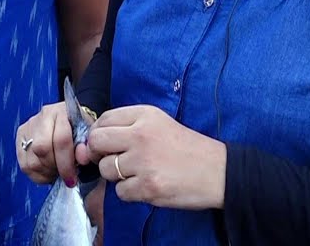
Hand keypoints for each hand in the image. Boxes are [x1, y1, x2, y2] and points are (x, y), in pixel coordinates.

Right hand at [16, 101, 92, 185]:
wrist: (71, 123)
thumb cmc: (82, 131)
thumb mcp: (89, 137)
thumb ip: (87, 147)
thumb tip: (82, 159)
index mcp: (62, 112)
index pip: (60, 139)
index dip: (66, 163)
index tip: (72, 179)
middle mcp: (42, 116)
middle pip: (41, 149)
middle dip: (54, 168)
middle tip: (65, 176)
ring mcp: (29, 126)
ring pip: (31, 160)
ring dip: (46, 173)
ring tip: (57, 173)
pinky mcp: (20, 137)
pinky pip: (25, 165)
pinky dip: (37, 175)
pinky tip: (48, 172)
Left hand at [83, 105, 225, 210]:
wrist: (220, 172)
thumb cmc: (187, 149)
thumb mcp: (159, 124)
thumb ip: (126, 126)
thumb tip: (89, 142)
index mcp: (144, 115)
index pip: (103, 120)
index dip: (98, 134)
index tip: (106, 144)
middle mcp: (141, 135)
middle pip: (96, 142)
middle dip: (99, 154)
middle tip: (114, 160)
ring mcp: (144, 162)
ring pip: (106, 169)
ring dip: (116, 176)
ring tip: (138, 173)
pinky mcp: (149, 186)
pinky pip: (120, 192)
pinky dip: (129, 192)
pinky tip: (146, 186)